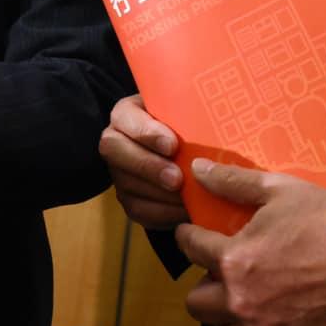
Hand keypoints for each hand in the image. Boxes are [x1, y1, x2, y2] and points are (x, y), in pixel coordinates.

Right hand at [100, 94, 189, 228]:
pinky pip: (140, 210)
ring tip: (189, 196)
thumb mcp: (184, 113)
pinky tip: (186, 210)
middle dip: (148, 166)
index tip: (172, 145)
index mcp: (127, 115)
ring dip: (160, 194)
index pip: (125, 117)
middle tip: (177, 178)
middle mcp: (116, 143)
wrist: (186, 155)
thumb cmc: (185, 126)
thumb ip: (189, 113)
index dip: (146, 133)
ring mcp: (119, 174)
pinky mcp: (129, 200)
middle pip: (116, 151)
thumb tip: (210, 124)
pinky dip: (165, 213)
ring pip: (128, 185)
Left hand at [174, 160, 325, 325]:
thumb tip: (198, 171)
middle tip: (224, 278)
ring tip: (242, 313)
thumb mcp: (278, 190)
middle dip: (206, 288)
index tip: (195, 237)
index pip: (190, 248)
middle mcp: (241, 301)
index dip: (190, 238)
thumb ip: (233, 182)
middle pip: (197, 304)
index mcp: (233, 259)